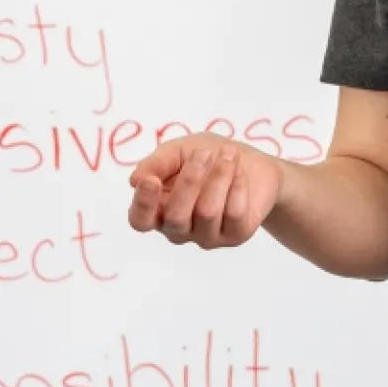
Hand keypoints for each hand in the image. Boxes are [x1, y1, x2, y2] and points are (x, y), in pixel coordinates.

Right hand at [126, 135, 283, 248]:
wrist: (252, 163)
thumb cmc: (208, 157)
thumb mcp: (179, 150)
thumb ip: (157, 163)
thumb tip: (135, 181)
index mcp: (158, 210)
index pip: (140, 220)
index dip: (143, 204)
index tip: (151, 180)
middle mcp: (178, 229)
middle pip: (176, 217)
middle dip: (190, 181)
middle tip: (203, 153)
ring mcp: (206, 236)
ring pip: (207, 213)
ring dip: (219, 176)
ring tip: (229, 154)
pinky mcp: (234, 236)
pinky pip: (234, 213)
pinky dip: (238, 185)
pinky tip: (240, 172)